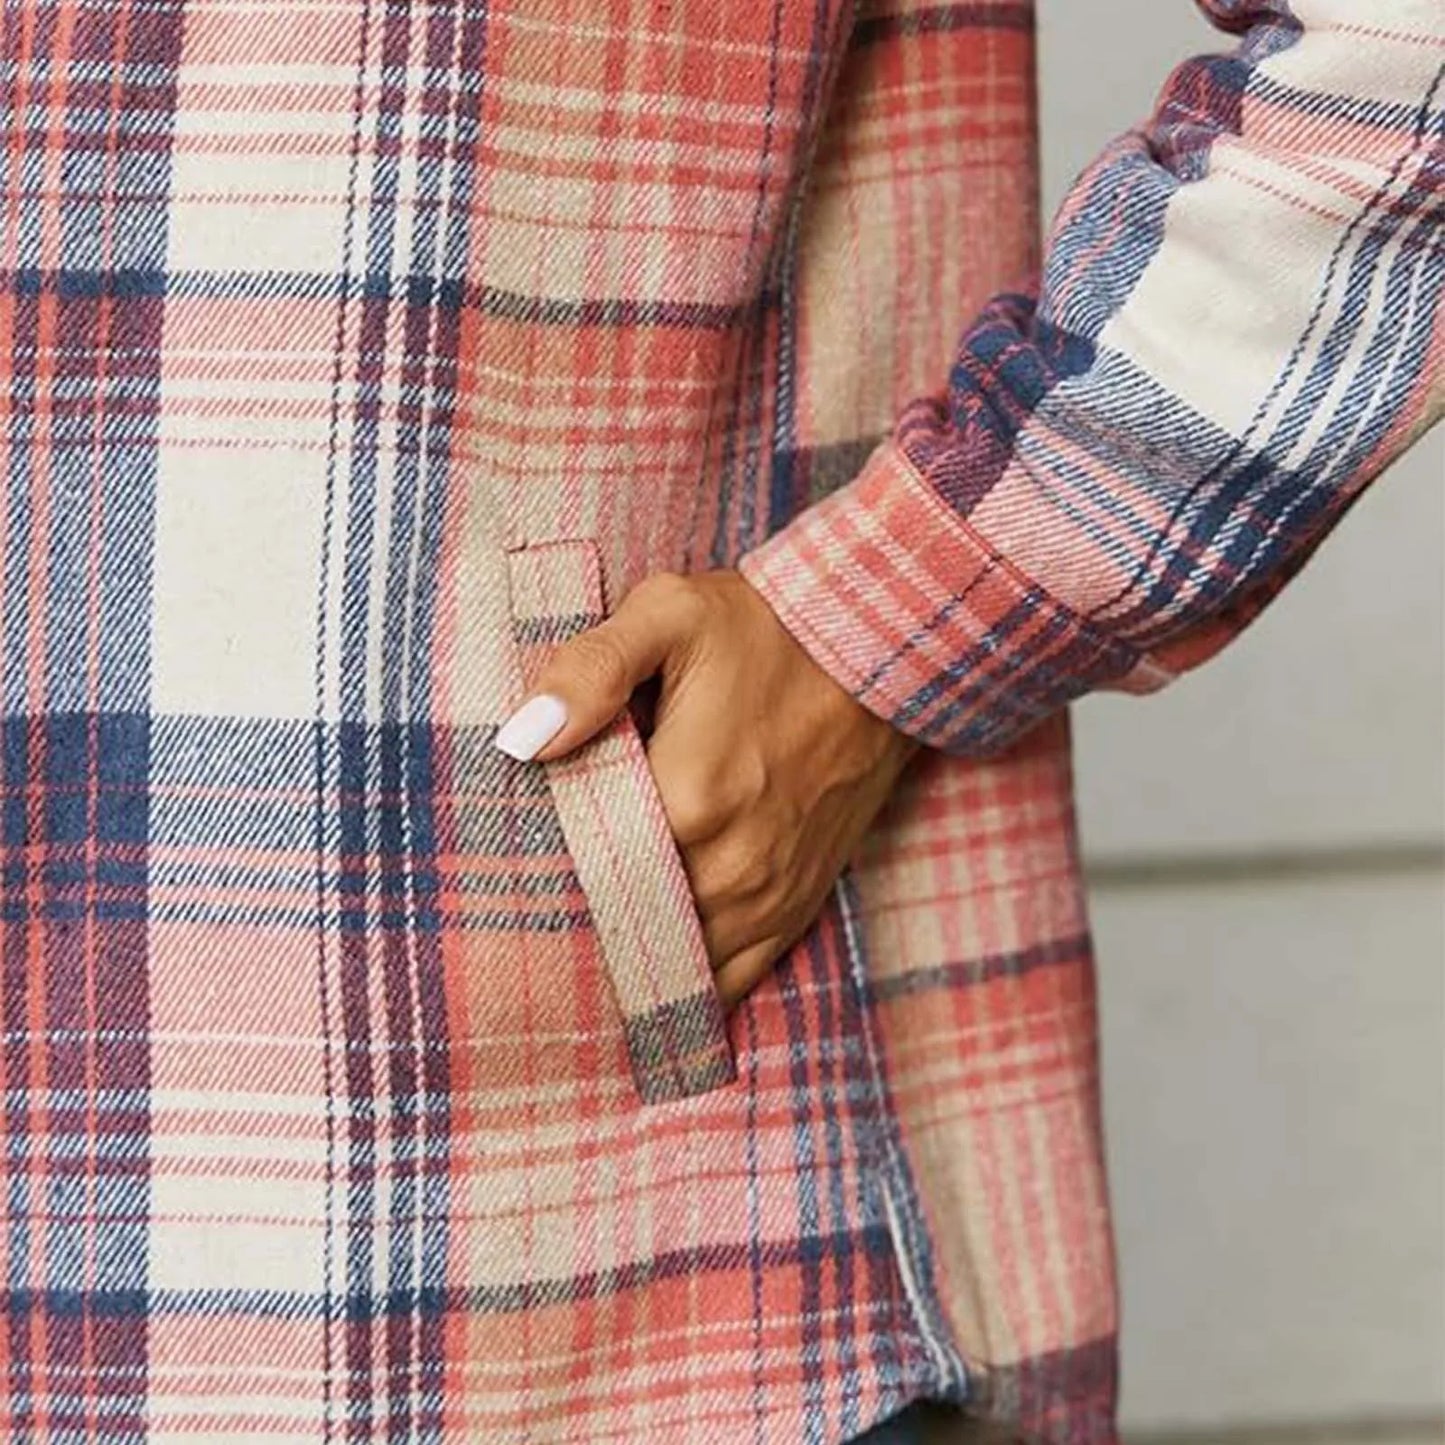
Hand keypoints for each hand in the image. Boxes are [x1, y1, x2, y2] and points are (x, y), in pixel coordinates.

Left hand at [494, 570, 917, 1005]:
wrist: (881, 652)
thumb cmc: (769, 628)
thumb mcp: (673, 613)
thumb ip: (593, 668)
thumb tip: (523, 738)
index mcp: (688, 798)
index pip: (582, 869)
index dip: (540, 869)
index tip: (511, 859)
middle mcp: (730, 867)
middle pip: (623, 924)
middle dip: (577, 918)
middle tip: (530, 907)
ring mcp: (767, 897)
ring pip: (675, 964)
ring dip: (627, 959)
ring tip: (576, 951)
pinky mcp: (794, 906)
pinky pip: (731, 979)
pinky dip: (687, 984)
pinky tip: (647, 981)